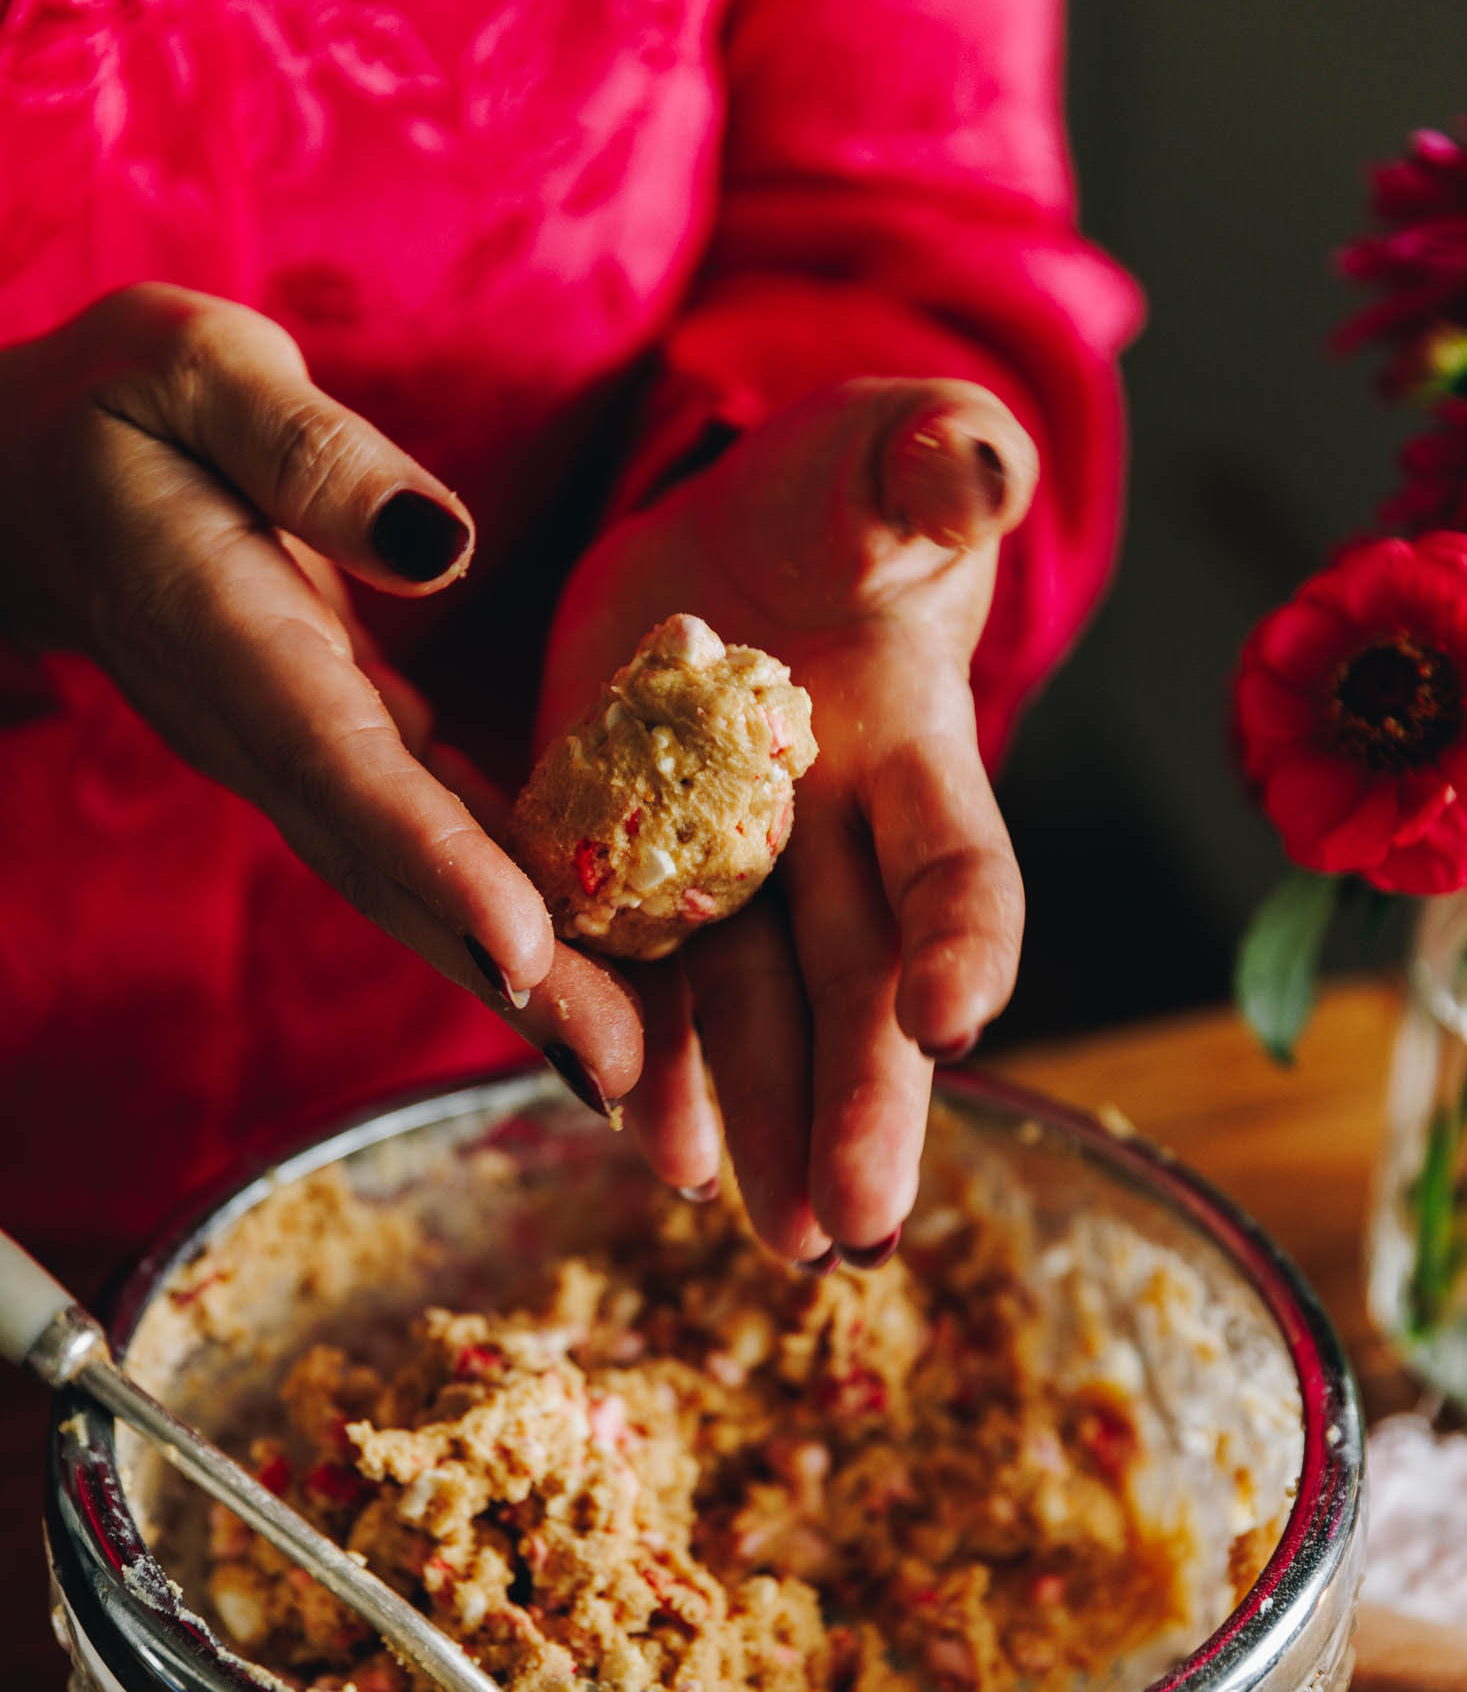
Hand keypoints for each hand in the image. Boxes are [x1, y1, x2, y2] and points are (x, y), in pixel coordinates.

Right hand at [0, 284, 643, 1103]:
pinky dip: (511, 913)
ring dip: (522, 981)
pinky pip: (432, 847)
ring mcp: (300, 757)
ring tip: (631, 1067)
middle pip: (396, 874)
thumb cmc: (112, 408)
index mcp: (232, 641)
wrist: (28, 486)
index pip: (343, 771)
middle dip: (507, 979)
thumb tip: (440, 545)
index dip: (435, 861)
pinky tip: (598, 971)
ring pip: (416, 886)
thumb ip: (310, 450)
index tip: (524, 949)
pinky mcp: (338, 753)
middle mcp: (267, 731)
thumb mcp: (194, 367)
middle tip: (621, 1075)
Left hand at [540, 377, 1037, 1262]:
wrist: (745, 538)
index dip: (963, 939)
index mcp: (916, 749)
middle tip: (857, 1224)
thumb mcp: (890, 451)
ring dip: (769, 1127)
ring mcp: (743, 876)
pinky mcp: (647, 879)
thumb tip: (974, 470)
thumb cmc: (846, 492)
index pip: (955, 860)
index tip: (950, 1020)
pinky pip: (655, 991)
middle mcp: (840, 844)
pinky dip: (659, 1070)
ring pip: (763, 1019)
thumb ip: (938, 465)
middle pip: (861, 986)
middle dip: (864, 1101)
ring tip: (777, 1239)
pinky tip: (662, 1153)